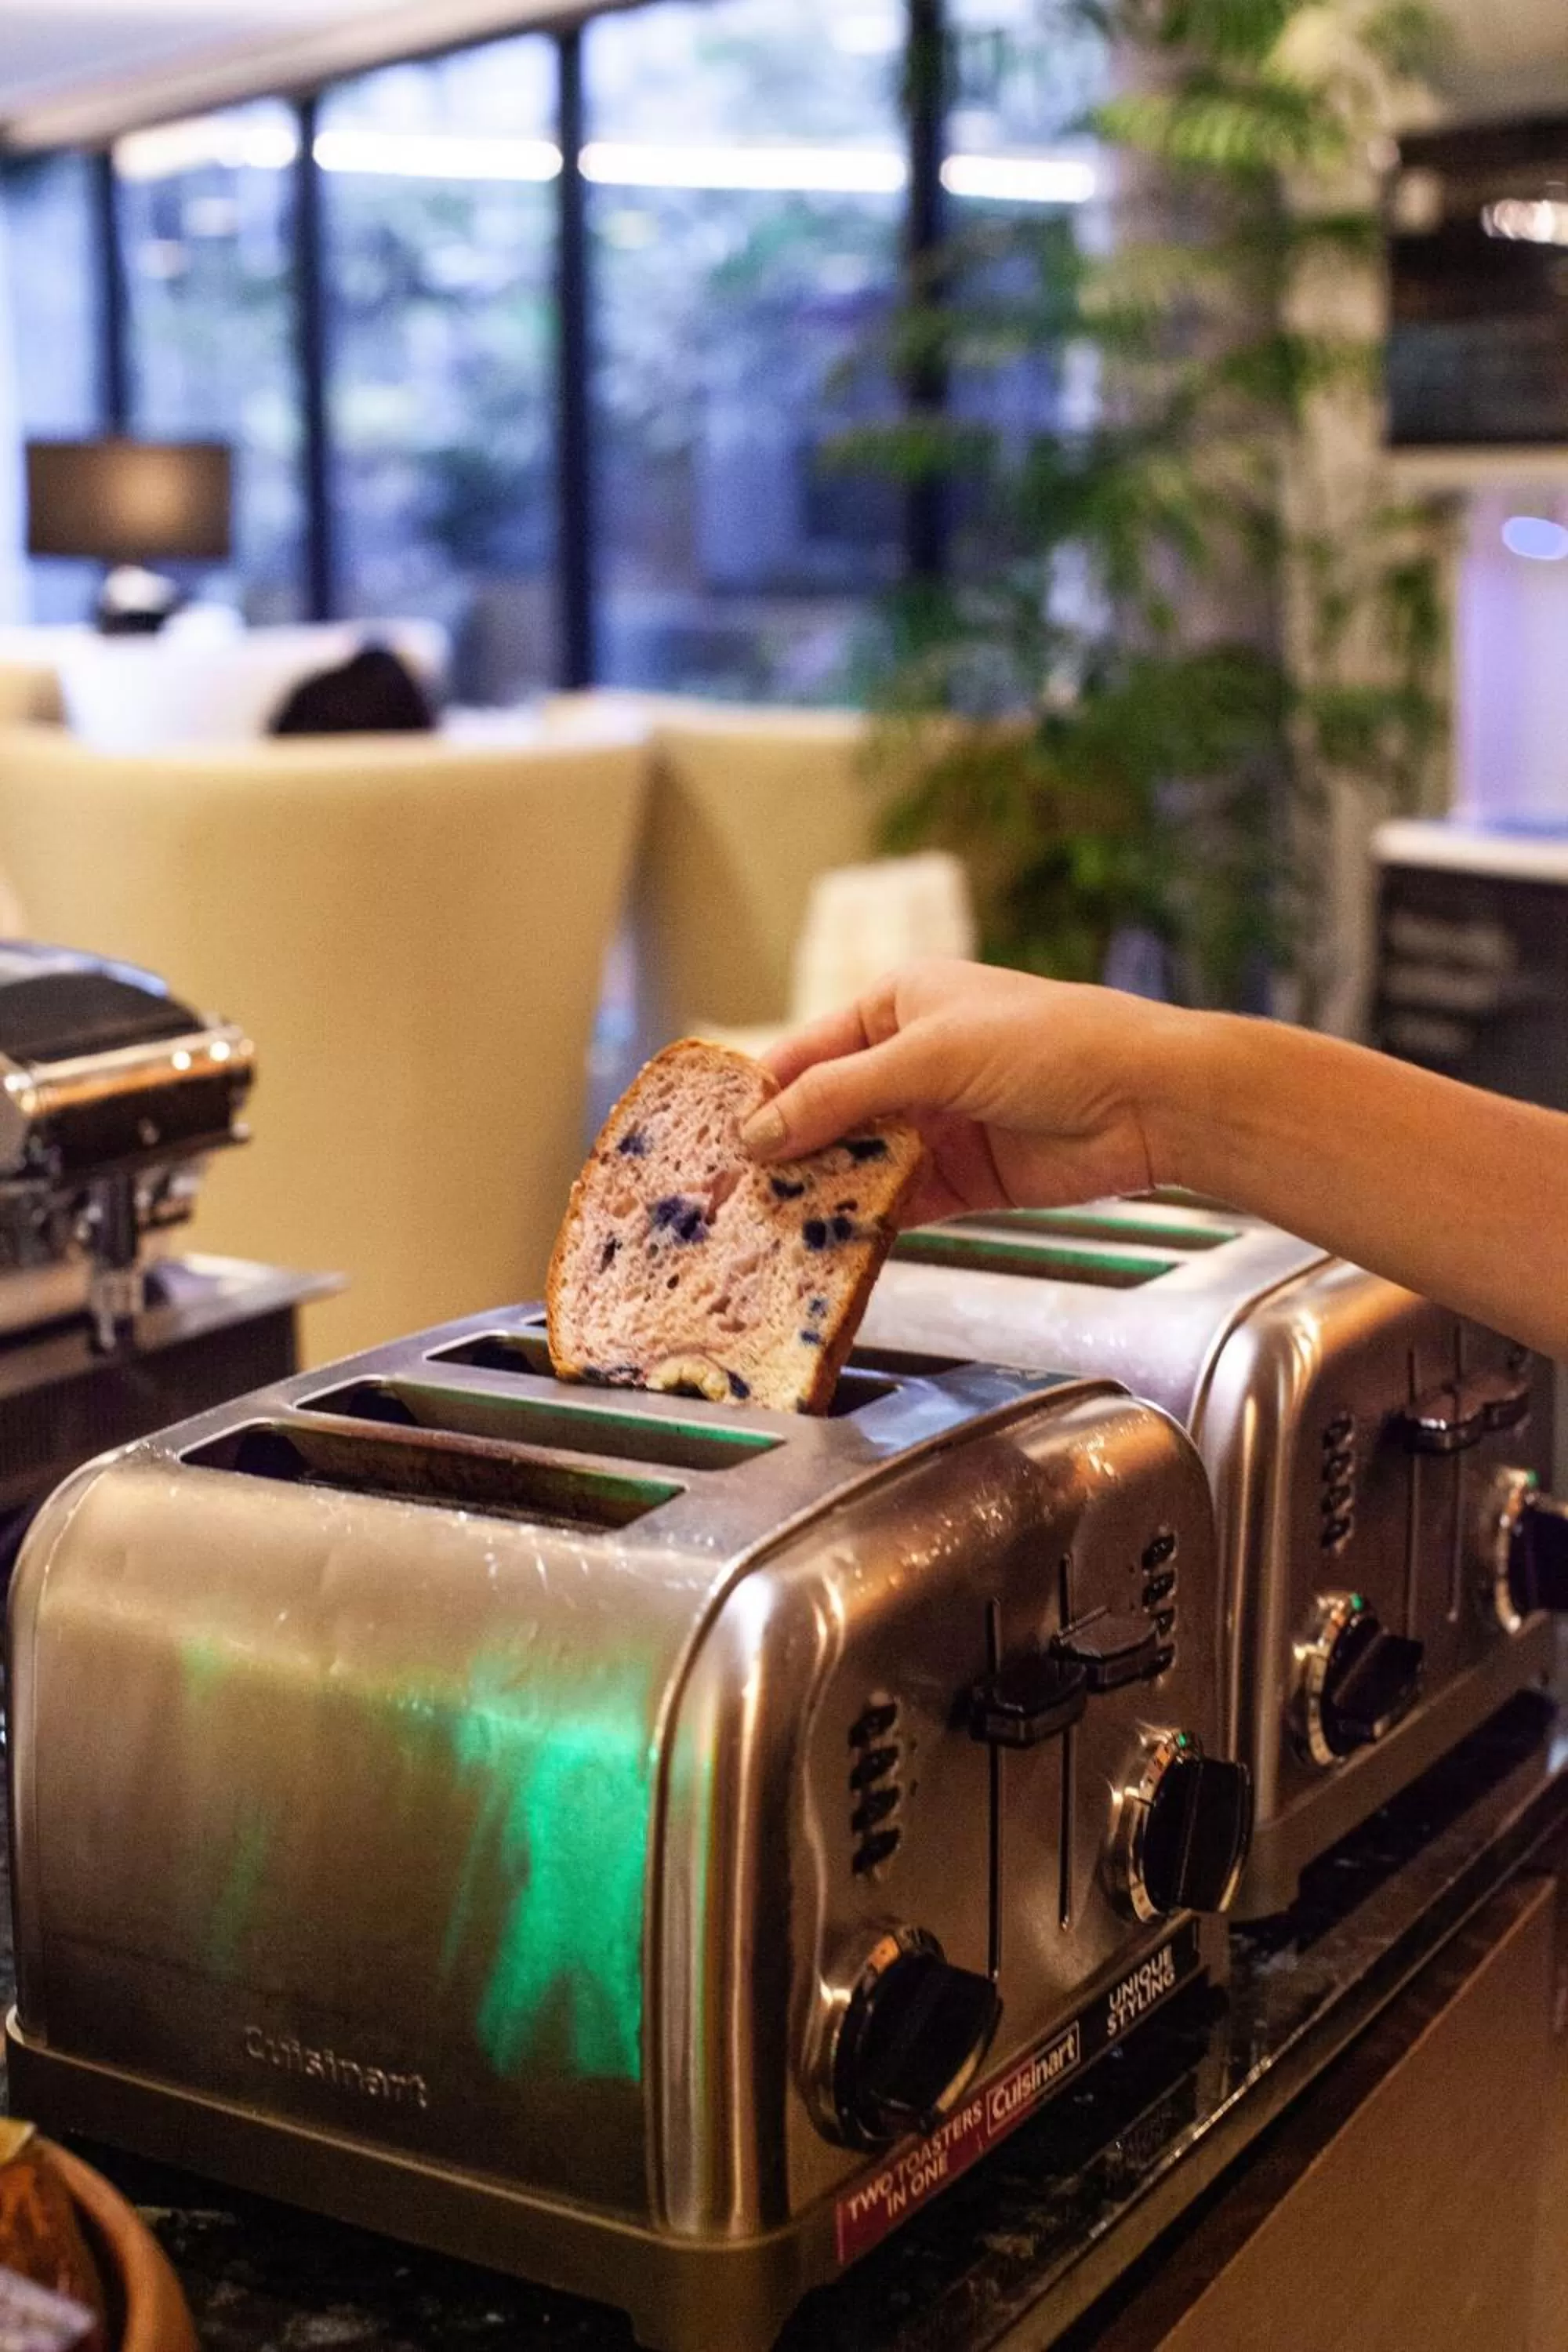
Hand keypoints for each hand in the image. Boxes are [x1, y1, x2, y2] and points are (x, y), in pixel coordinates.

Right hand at [742, 959, 1194, 1226]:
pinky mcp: (960, 1179)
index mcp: (895, 1006)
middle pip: (823, 1114)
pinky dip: (864, 1224)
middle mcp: (908, 1062)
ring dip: (819, 1194)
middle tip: (728, 1203)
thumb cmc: (1049, 1044)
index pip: (803, 1055)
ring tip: (765, 1233)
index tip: (716, 1147)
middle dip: (781, 1156)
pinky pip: (895, 1204)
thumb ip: (838, 1098)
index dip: (760, 1101)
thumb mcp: (928, 1057)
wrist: (1150, 1100)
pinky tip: (827, 1247)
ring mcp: (934, 1123)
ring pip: (855, 1163)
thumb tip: (758, 1134)